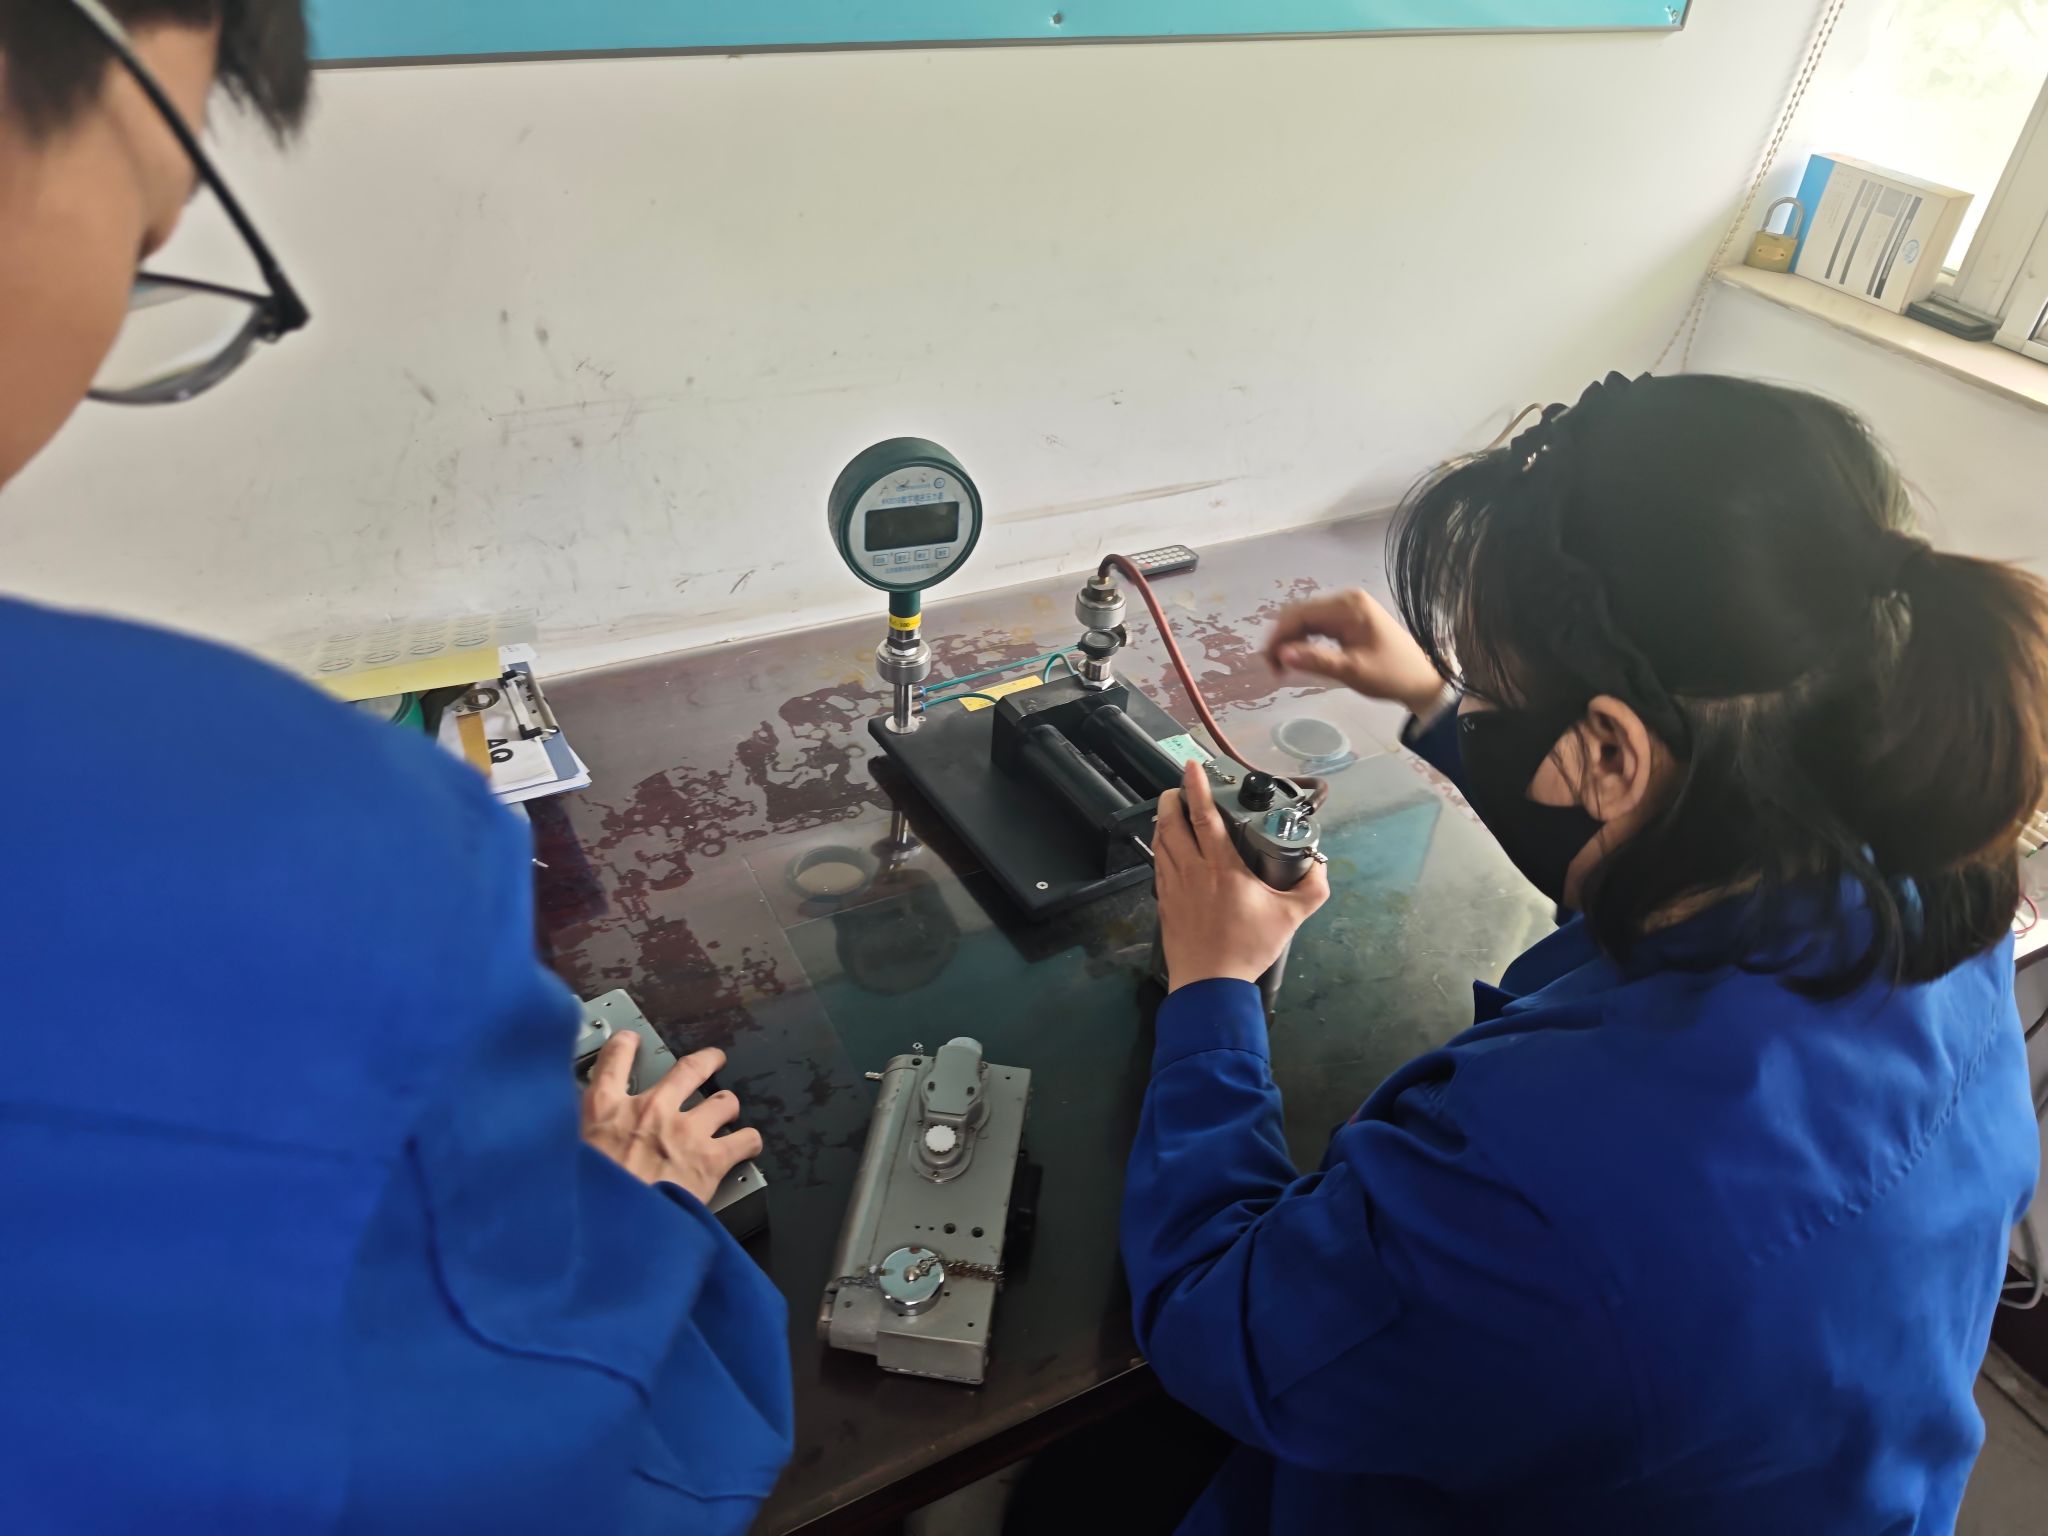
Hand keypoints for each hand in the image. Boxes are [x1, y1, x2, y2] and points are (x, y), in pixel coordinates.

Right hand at [580, 1035, 763, 1206]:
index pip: (614, 1059)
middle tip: (712, 1060)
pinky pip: (745, 1140)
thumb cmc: (587, 1203)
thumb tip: (577, 1144)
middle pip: (689, 1069)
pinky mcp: (710, 1160)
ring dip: (726, 1107)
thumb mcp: (569, 1159)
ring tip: (726, 1114)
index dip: (625, 1045)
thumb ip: (580, 1140)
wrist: (611, 1234)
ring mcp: (684, 1132)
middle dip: (706, 1061)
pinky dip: (748, 1142)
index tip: (629, 1042)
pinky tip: (746, 1147)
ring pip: (723, 1101)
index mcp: (605, 1110)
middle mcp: (650, 1111)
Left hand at [1155, 760, 1328, 991]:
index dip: (1197, 788)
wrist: (1208, 984)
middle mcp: (1192, 869)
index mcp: (1222, 867)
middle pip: (1172, 822)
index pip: (1205, 817)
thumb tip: (1320, 866)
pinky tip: (1168, 849)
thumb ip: (1312, 889)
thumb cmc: (1247, 947)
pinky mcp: (1164, 902)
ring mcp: (1173, 885)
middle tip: (1178, 786)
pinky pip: (1159, 864)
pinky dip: (1161, 847)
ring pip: (1161, 842)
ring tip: (1172, 810)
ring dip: (1164, 820)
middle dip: (1172, 798)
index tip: (1191, 766)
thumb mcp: (1290, 917)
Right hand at [1263, 588, 1444, 715]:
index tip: (1269, 663)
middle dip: (1283, 638)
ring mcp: (1348, 608)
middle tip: (1274, 669)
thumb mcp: (1352, 670)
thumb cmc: (1390, 674)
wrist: (1422, 680)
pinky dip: (1305, 640)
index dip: (1279, 636)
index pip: (1300, 614)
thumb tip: (1282, 655)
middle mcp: (1345, 600)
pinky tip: (1300, 657)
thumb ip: (1316, 660)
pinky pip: (1318, 625)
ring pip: (1306, 619)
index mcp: (1347, 606)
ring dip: (1292, 640)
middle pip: (1300, 614)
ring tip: (1284, 667)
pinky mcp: (1349, 619)